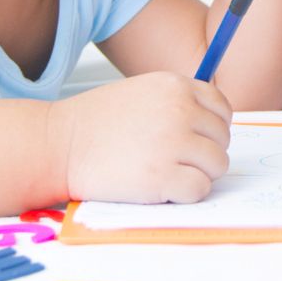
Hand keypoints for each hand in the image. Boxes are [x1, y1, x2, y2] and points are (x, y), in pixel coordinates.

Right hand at [49, 72, 232, 203]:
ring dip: (197, 174)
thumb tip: (211, 124)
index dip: (212, 128)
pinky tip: (161, 189)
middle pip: (221, 139)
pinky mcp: (164, 176)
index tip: (195, 140)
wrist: (59, 144)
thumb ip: (176, 102)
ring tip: (165, 173)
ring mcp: (174, 144)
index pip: (222, 108)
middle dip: (203, 153)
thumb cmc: (95, 123)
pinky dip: (186, 194)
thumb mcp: (141, 93)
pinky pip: (200, 190)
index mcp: (176, 86)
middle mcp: (180, 111)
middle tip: (173, 161)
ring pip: (217, 165)